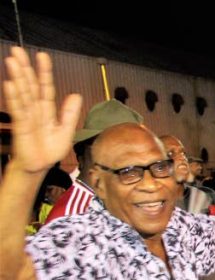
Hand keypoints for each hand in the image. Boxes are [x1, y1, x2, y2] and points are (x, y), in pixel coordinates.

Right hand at [3, 48, 81, 173]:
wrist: (39, 166)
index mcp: (47, 109)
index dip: (44, 71)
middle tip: (18, 51)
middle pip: (30, 85)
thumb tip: (76, 95)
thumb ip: (70, 113)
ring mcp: (27, 116)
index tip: (42, 56)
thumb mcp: (65, 131)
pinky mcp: (21, 125)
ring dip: (17, 77)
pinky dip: (15, 97)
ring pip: (22, 93)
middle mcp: (35, 109)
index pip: (45, 86)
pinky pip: (18, 109)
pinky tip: (11, 84)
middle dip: (25, 68)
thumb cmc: (50, 150)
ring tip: (12, 61)